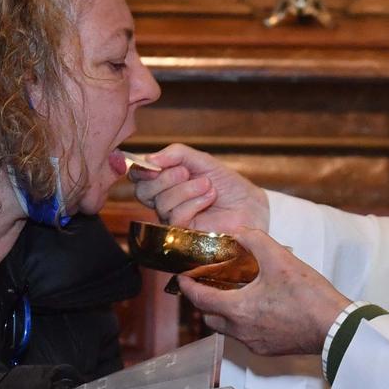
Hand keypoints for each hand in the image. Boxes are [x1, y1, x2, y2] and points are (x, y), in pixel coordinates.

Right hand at [129, 144, 268, 234]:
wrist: (250, 205)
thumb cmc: (228, 185)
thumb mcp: (202, 161)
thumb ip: (176, 154)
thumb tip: (149, 158)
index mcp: (165, 183)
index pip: (138, 177)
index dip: (141, 169)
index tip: (155, 163)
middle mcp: (164, 202)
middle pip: (143, 191)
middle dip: (164, 177)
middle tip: (186, 171)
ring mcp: (173, 220)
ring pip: (162, 202)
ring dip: (186, 189)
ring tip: (208, 185)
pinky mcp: (184, 235)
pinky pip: (176, 216)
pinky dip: (194, 202)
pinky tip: (209, 197)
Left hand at [178, 229, 348, 357]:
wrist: (336, 328)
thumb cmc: (309, 297)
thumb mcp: (280, 259)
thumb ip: (255, 240)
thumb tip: (240, 232)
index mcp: (237, 309)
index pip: (200, 298)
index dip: (187, 286)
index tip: (182, 276)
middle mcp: (240, 331)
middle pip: (208, 317)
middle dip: (202, 301)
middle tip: (205, 284)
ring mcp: (254, 344)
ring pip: (226, 329)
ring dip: (222, 313)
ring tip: (230, 294)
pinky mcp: (268, 350)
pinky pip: (244, 336)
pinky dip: (241, 322)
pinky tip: (255, 309)